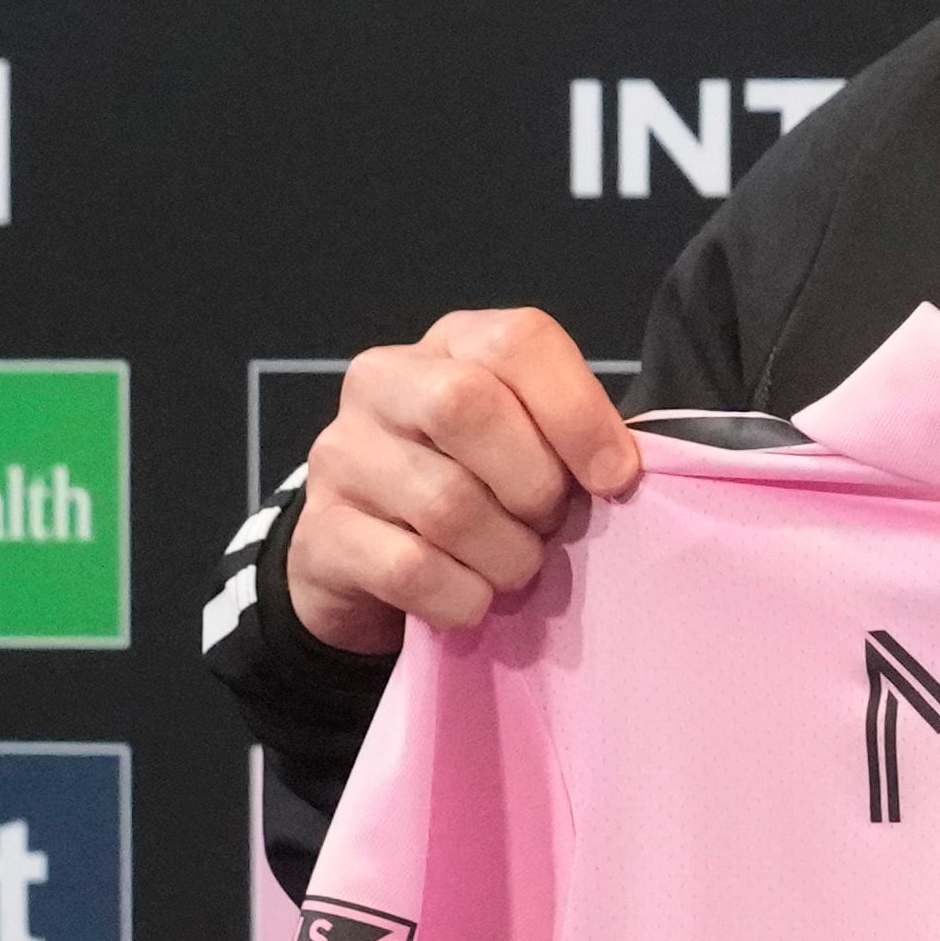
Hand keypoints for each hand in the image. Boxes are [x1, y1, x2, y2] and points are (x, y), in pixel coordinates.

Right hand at [286, 309, 641, 653]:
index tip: (617, 478)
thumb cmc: (475, 488)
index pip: (517, 341)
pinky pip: (411, 569)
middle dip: (534, 484)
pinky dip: (462, 597)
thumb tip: (619, 472)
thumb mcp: (526, 444)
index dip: (577, 411)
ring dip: (507, 554)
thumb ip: (568, 438)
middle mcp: (384, 382)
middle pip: (467, 407)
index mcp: (451, 345)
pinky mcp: (320, 533)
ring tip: (516, 566)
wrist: (369, 558)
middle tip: (550, 524)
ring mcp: (342, 454)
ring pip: (446, 502)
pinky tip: (472, 599)